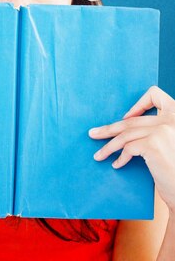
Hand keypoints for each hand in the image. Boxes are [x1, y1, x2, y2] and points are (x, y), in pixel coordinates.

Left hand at [88, 85, 174, 212]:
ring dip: (109, 146)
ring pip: (126, 134)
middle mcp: (171, 120)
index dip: (139, 103)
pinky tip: (117, 165)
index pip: (157, 95)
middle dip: (110, 129)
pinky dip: (120, 157)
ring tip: (98, 155)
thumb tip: (125, 125)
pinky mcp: (153, 144)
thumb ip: (156, 131)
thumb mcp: (169, 144)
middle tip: (94, 133)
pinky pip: (128, 148)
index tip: (126, 117)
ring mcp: (162, 131)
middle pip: (133, 121)